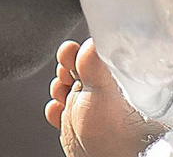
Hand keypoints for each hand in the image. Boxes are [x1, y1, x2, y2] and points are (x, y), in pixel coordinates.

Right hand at [46, 40, 165, 156]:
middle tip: (65, 75)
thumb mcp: (104, 89)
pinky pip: (61, 112)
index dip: (78, 51)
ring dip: (58, 88)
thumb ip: (95, 62)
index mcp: (116, 79)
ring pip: (67, 89)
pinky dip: (55, 110)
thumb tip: (89, 39)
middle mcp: (105, 93)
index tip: (69, 53)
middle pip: (78, 68)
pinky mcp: (78, 126)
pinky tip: (58, 113)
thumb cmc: (117, 134)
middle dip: (65, 69)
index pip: (95, 54)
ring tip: (62, 96)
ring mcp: (90, 110)